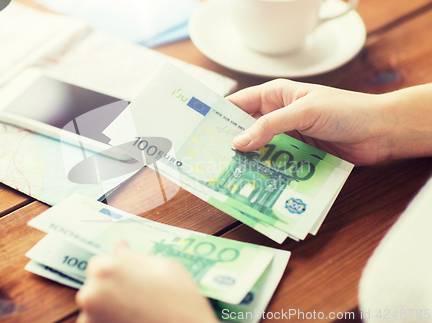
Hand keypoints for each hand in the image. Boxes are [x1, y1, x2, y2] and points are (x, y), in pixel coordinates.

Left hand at [75, 241, 217, 322]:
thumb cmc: (181, 301)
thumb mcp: (164, 267)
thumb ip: (135, 257)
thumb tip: (120, 246)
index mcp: (106, 269)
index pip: (98, 264)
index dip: (116, 271)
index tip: (131, 278)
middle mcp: (91, 294)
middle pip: (94, 287)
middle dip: (111, 289)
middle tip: (139, 297)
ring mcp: (91, 319)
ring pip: (95, 309)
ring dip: (109, 309)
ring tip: (139, 312)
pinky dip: (111, 322)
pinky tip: (134, 321)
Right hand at [229, 79, 431, 164]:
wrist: (381, 132)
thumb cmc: (346, 111)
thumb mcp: (303, 112)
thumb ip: (269, 126)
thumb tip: (238, 142)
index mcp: (276, 95)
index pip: (239, 104)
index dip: (219, 116)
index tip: (200, 132)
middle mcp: (278, 116)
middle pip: (246, 130)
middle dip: (230, 143)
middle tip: (210, 160)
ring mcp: (289, 137)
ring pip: (260, 149)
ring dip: (248, 161)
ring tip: (228, 175)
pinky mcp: (299, 156)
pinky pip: (276, 163)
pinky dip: (266, 171)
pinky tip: (255, 182)